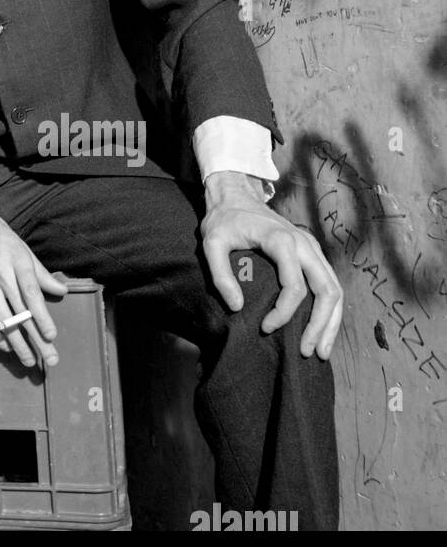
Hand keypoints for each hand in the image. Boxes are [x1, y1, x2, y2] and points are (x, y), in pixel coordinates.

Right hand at [0, 192, 68, 367]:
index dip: (42, 316)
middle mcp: (1, 273)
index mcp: (17, 260)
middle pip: (21, 312)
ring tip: (29, 360)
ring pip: (3, 320)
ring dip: (18, 344)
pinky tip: (5, 346)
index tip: (52, 335)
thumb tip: (61, 290)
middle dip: (37, 339)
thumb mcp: (20, 246)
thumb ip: (39, 271)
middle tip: (50, 359)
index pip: (32, 293)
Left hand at [201, 171, 342, 358]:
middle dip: (320, 325)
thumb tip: (236, 306)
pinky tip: (322, 329)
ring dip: (331, 322)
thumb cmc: (223, 219)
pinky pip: (329, 283)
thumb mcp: (211, 242)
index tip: (266, 328)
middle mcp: (304, 243)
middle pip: (327, 289)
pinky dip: (330, 309)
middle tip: (309, 352)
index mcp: (282, 240)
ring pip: (334, 288)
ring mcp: (312, 247)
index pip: (294, 285)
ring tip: (320, 350)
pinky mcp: (312, 252)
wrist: (235, 194)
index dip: (283, 312)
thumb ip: (220, 274)